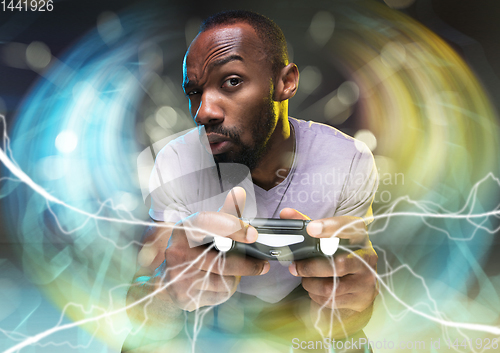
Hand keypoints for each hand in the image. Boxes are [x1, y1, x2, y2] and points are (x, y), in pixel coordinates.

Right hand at [162, 187, 269, 310]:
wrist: (168, 280)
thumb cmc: (193, 250)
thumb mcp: (205, 229)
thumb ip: (225, 213)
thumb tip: (240, 192)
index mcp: (184, 229)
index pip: (209, 223)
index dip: (233, 227)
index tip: (253, 234)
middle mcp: (177, 251)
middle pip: (222, 260)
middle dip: (247, 264)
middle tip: (262, 265)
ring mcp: (178, 275)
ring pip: (224, 280)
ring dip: (235, 279)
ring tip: (232, 274)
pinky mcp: (184, 296)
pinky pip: (217, 296)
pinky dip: (225, 291)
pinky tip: (220, 284)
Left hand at [280, 208, 377, 312]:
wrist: (360, 284)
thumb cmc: (338, 254)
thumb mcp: (326, 237)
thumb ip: (306, 224)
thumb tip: (286, 213)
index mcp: (359, 235)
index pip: (348, 227)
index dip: (329, 227)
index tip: (311, 228)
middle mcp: (367, 256)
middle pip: (339, 263)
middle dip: (311, 267)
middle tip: (294, 267)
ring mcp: (366, 279)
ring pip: (332, 286)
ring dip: (311, 283)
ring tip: (305, 279)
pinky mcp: (361, 298)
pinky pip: (332, 299)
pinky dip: (317, 295)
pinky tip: (315, 290)